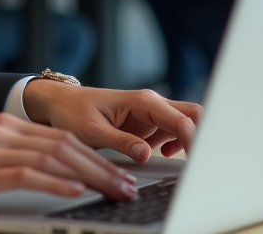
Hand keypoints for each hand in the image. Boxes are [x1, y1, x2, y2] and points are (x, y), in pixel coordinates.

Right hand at [0, 113, 137, 208]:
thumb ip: (13, 159)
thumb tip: (54, 175)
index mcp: (5, 125)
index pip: (63, 138)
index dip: (97, 155)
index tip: (121, 173)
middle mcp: (2, 131)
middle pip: (66, 145)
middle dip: (103, 167)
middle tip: (129, 187)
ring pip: (53, 158)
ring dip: (90, 176)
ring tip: (115, 192)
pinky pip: (24, 174)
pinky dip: (54, 182)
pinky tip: (74, 191)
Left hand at [23, 80, 200, 162]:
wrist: (61, 103)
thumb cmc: (73, 110)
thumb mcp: (93, 130)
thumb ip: (121, 142)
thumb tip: (146, 154)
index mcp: (142, 101)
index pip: (181, 119)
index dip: (193, 139)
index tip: (195, 160)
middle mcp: (152, 104)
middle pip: (192, 114)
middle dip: (201, 136)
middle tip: (198, 161)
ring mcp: (151, 113)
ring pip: (185, 122)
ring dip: (189, 140)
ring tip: (181, 160)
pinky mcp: (147, 123)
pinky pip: (172, 131)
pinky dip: (176, 143)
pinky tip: (163, 153)